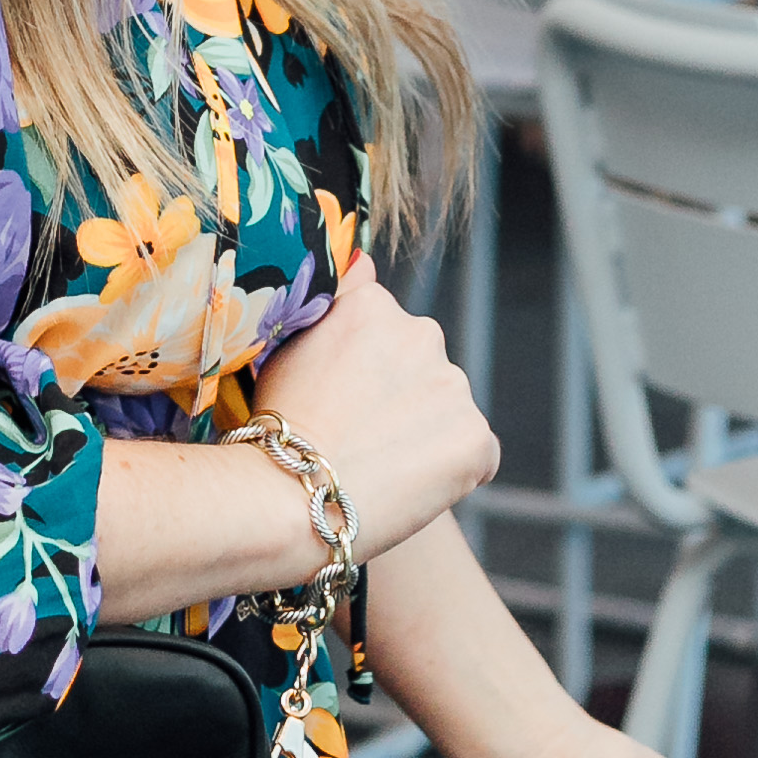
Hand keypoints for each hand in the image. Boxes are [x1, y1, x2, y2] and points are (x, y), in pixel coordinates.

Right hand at [252, 255, 497, 571]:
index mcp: (374, 306)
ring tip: (381, 468)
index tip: (340, 407)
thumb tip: (366, 261)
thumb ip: (336, 300)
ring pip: (447, 412)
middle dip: (400, 401)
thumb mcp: (292, 345)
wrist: (291, 495)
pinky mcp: (476, 437)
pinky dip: (451, 473)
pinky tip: (409, 487)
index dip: (365, 380)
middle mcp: (422, 333)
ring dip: (426, 435)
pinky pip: (474, 455)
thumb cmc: (281, 427)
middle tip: (360, 440)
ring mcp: (453, 385)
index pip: (388, 338)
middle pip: (421, 371)